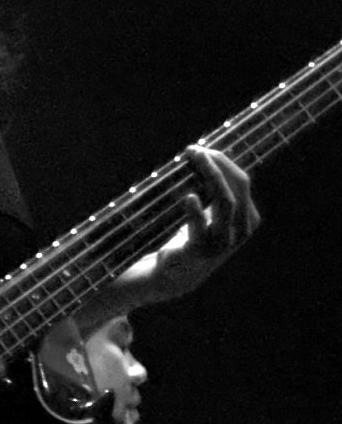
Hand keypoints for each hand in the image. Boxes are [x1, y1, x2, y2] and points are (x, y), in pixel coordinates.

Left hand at [111, 146, 258, 311]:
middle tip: (195, 149)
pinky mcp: (200, 251)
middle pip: (237, 187)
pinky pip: (201, 228)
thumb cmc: (192, 238)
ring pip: (225, 202)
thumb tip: (204, 154)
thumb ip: (216, 192)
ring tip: (195, 159)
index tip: (199, 148)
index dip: (222, 161)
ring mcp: (223, 242)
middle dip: (217, 164)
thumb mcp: (211, 215)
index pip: (241, 181)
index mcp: (248, 218)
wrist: (174, 275)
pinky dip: (196, 211)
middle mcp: (241, 229)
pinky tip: (189, 197)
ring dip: (210, 176)